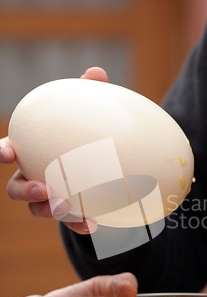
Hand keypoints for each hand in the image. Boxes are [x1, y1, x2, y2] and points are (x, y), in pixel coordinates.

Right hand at [2, 66, 108, 234]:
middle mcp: (34, 175)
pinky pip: (69, 221)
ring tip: (68, 208)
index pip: (10, 150)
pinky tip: (93, 223)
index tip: (9, 153)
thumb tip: (96, 73)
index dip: (2, 152)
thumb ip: (89, 94)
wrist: (106, 162)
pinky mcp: (69, 211)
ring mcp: (50, 196)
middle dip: (25, 190)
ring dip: (50, 211)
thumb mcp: (90, 113)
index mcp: (32, 151)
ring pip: (39, 209)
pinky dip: (78, 223)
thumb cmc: (87, 133)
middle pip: (16, 187)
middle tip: (44, 189)